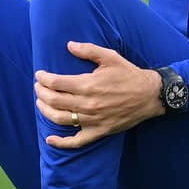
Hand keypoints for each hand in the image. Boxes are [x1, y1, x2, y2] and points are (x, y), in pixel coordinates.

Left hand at [34, 41, 163, 148]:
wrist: (150, 95)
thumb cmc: (129, 75)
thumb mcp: (111, 57)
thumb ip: (88, 50)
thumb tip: (69, 45)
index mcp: (88, 84)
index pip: (56, 83)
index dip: (43, 78)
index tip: (39, 75)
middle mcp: (87, 104)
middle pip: (53, 101)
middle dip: (41, 93)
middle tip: (38, 87)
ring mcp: (92, 120)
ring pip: (60, 119)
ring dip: (45, 111)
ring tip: (41, 103)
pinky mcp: (99, 131)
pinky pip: (76, 141)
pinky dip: (61, 142)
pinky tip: (50, 139)